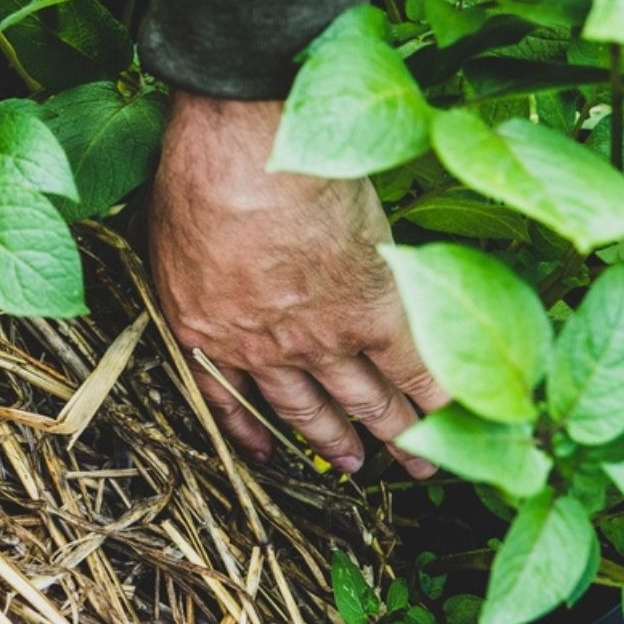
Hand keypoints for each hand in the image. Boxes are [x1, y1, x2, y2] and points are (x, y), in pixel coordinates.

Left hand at [149, 93, 447, 476]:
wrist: (246, 156)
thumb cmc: (196, 177)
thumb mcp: (165, 236)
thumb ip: (191, 268)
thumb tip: (203, 263)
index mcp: (207, 332)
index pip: (230, 397)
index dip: (254, 430)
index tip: (271, 452)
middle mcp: (264, 349)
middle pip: (305, 408)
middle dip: (334, 440)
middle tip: (358, 467)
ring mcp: (322, 336)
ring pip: (363, 398)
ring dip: (393, 432)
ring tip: (416, 459)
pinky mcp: (374, 311)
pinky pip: (414, 367)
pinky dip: (439, 396)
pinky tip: (458, 417)